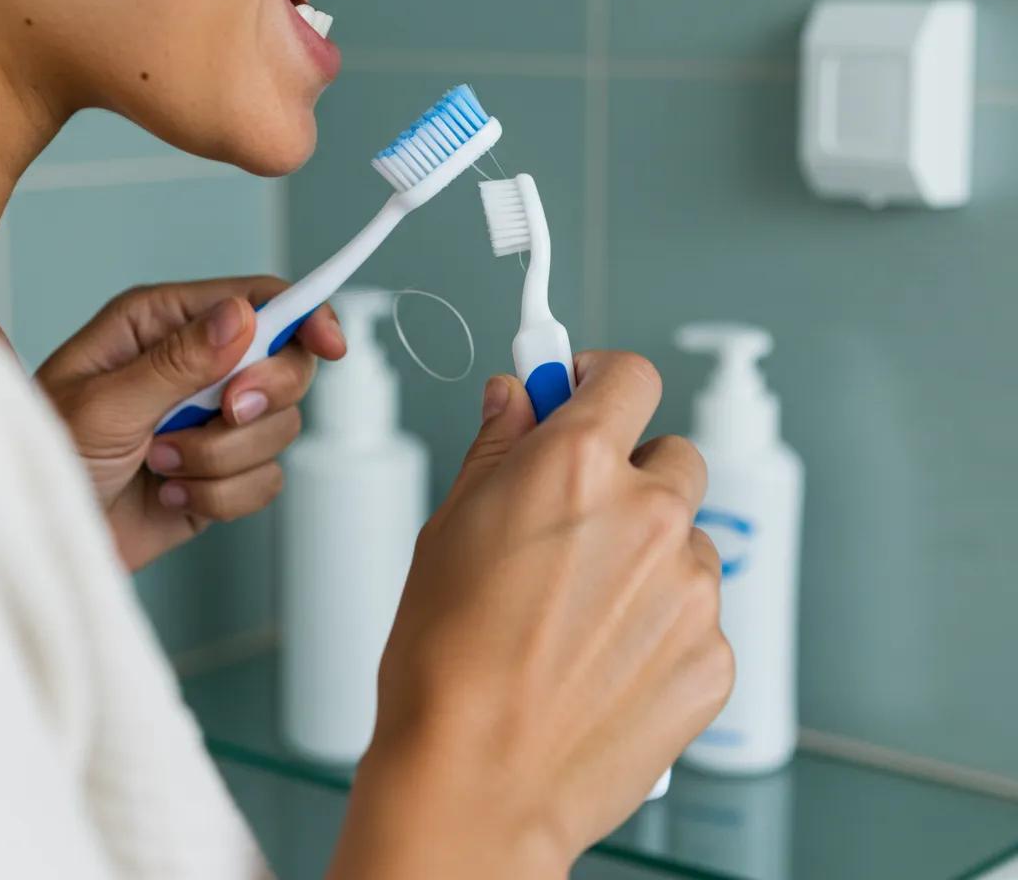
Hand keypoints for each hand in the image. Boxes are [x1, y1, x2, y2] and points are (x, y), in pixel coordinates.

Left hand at [37, 277, 343, 570]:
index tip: (330, 343)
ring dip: (221, 458)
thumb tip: (242, 318)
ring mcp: (216, 421)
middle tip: (224, 413)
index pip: (259, 300)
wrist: (50, 535)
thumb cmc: (53, 457)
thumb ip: (178, 361)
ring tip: (162, 464)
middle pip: (287, 365)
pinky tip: (172, 493)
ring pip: (280, 429)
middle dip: (261, 399)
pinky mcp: (227, 472)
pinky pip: (265, 480)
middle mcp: (199, 367)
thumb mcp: (105, 403)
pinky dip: (219, 495)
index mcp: (165, 326)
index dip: (306, 316)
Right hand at [331, 351, 733, 879]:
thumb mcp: (450, 526)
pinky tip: (605, 659)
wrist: (474, 782)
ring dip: (650, 556)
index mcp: (579, 465)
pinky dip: (662, 624)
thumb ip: (498, 444)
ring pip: (687, 540)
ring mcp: (691, 588)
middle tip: (581, 522)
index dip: (602, 380)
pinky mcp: (713, 655)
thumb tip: (516, 396)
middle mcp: (650, 514)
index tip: (587, 392)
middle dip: (633, 476)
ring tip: (583, 613)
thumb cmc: (444, 662)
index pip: (630, 377)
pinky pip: (698, 613)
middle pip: (673, 457)